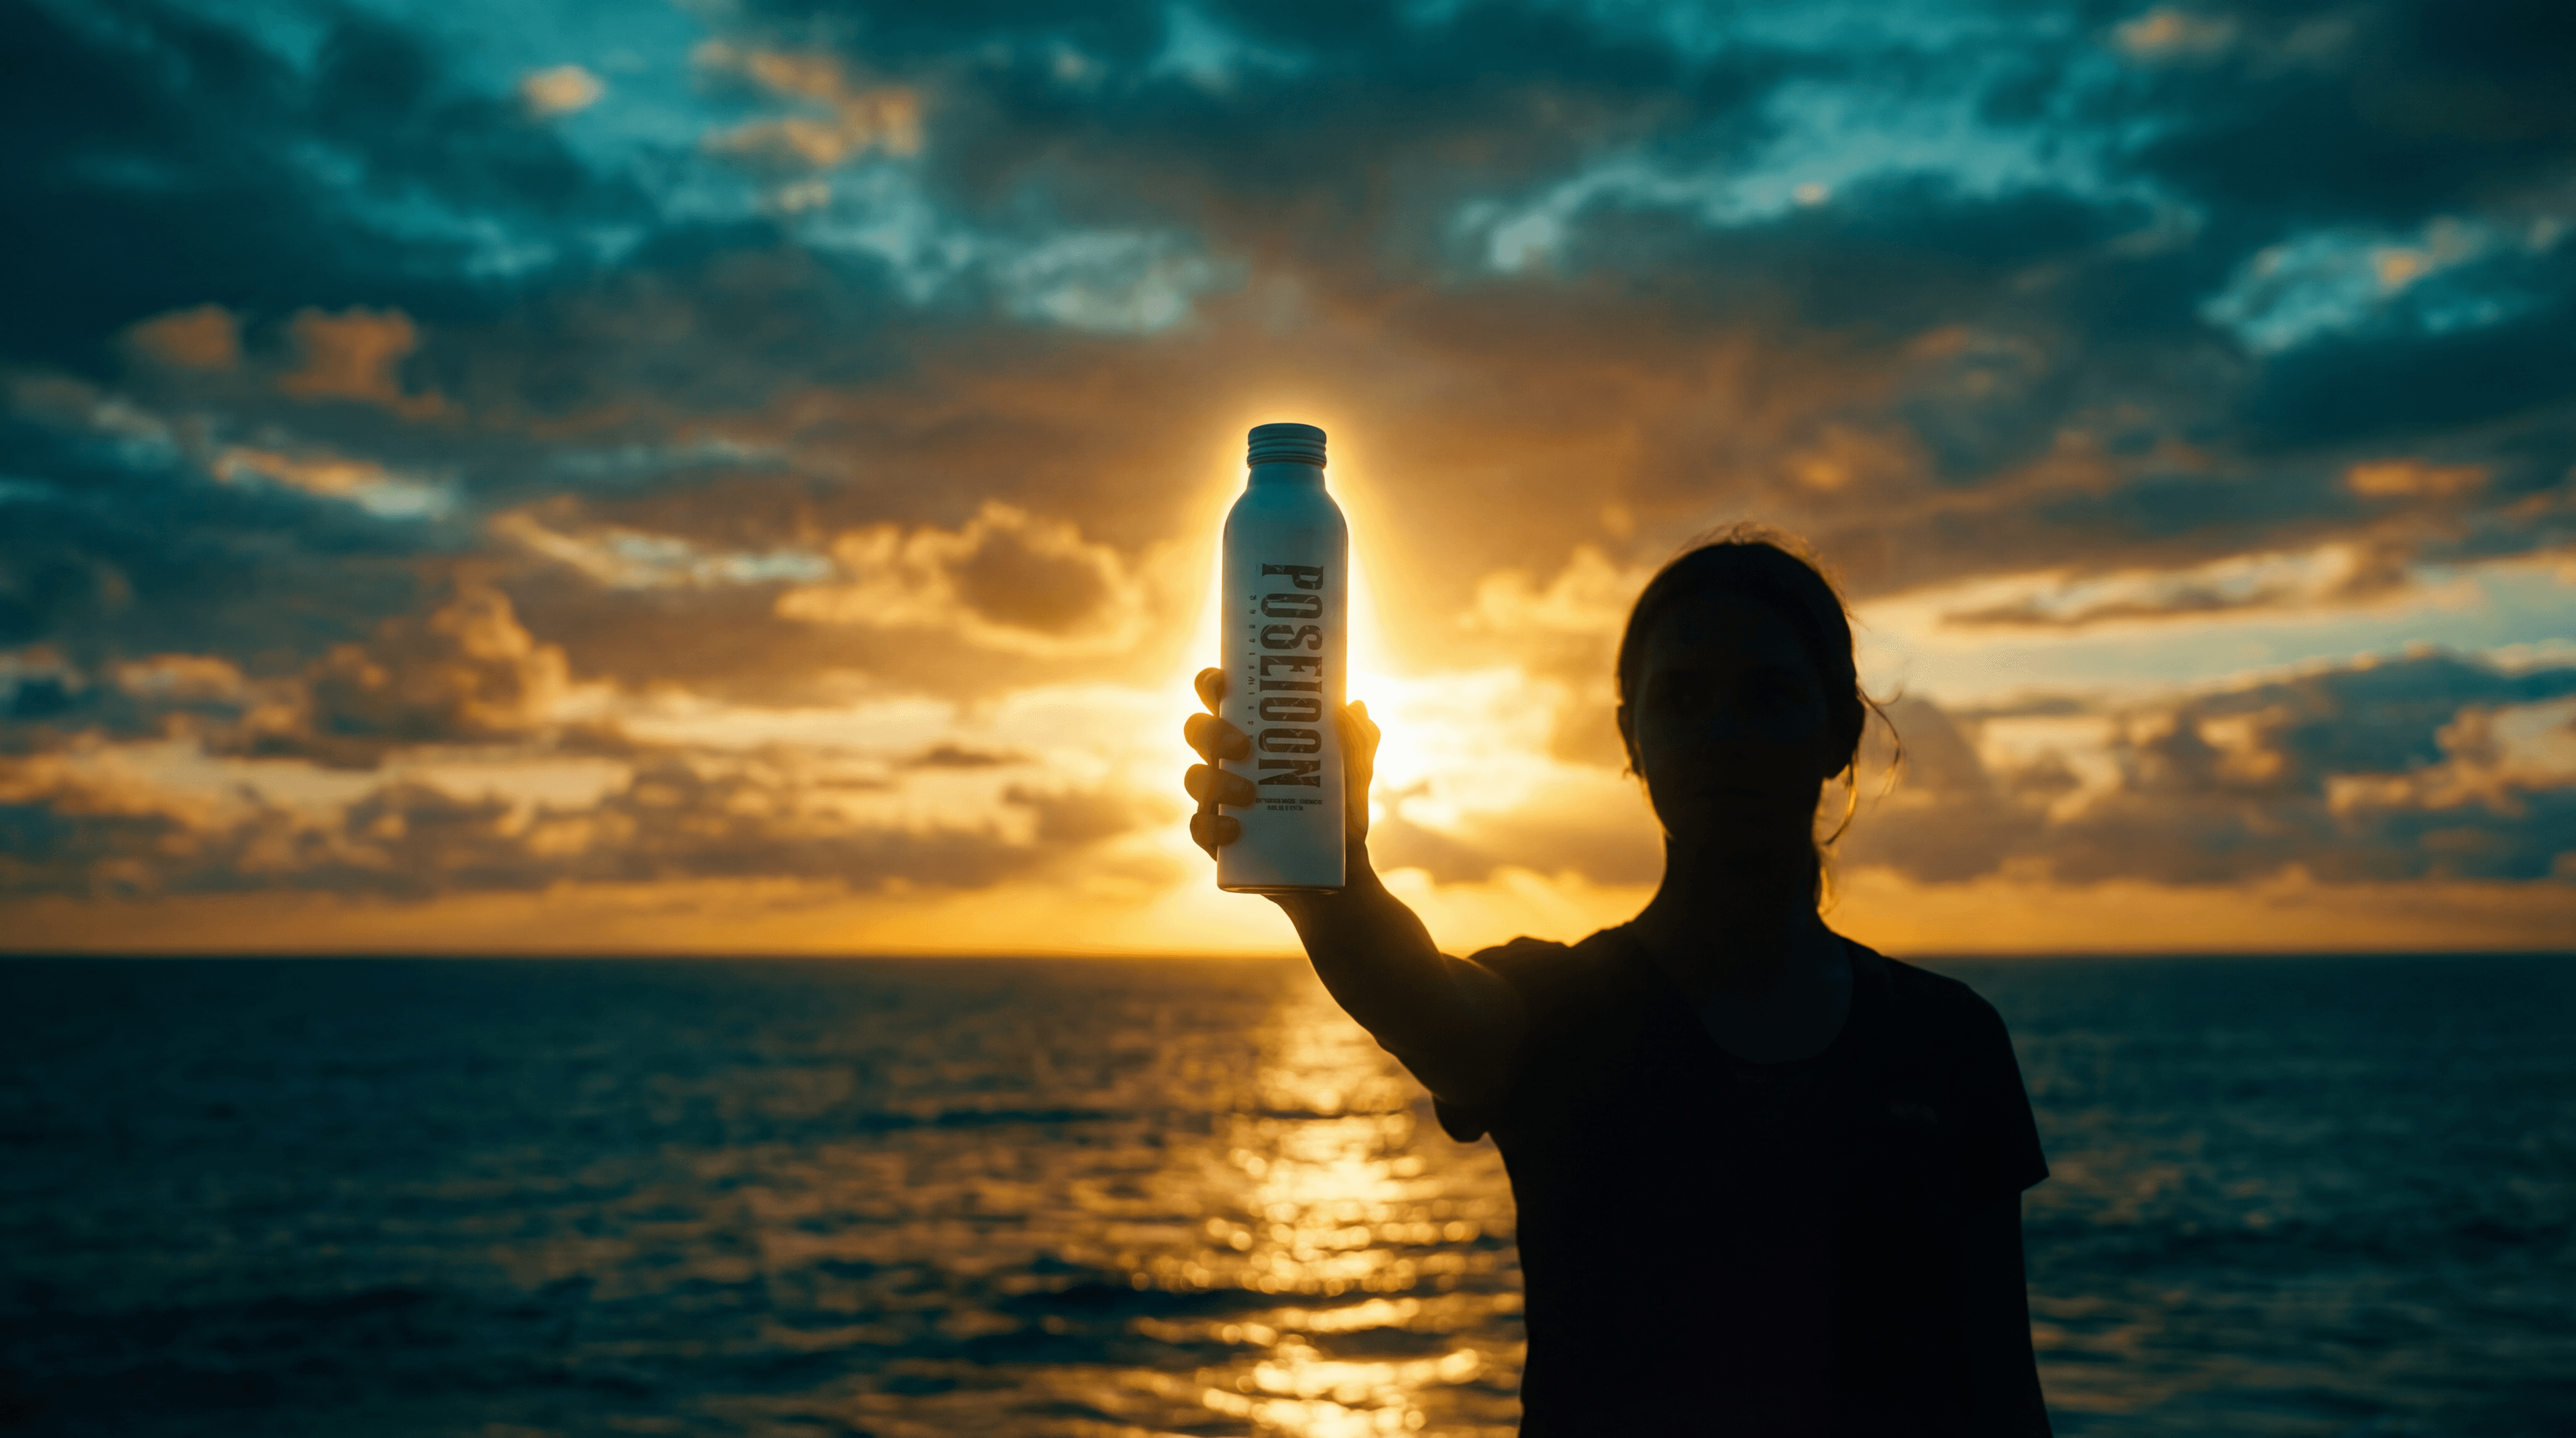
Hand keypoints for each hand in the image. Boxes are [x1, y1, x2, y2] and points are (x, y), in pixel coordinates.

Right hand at [1184, 667, 1377, 857]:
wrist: (1340, 871)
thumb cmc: (1341, 811)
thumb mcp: (1356, 774)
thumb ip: (1358, 740)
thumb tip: (1352, 707)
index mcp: (1253, 733)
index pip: (1220, 698)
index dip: (1212, 683)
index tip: (1224, 683)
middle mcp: (1229, 761)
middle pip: (1198, 730)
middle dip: (1212, 731)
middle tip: (1244, 745)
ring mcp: (1219, 799)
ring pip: (1194, 777)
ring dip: (1215, 780)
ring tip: (1249, 793)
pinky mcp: (1218, 838)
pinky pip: (1199, 827)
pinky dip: (1211, 826)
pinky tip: (1235, 830)